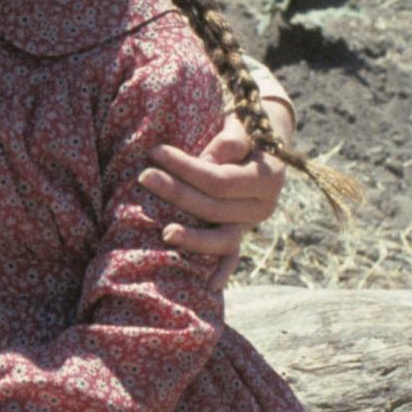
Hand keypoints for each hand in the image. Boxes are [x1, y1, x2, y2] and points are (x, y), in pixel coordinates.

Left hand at [143, 110, 287, 260]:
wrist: (264, 139)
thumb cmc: (244, 127)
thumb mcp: (242, 125)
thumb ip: (230, 140)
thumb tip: (207, 161)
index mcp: (268, 178)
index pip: (220, 180)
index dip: (187, 168)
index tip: (156, 151)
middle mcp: (264, 206)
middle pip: (214, 208)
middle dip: (177, 194)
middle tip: (144, 177)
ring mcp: (251, 224)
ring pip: (223, 239)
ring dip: (193, 238)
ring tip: (164, 233)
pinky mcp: (240, 233)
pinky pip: (231, 256)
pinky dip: (221, 271)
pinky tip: (207, 287)